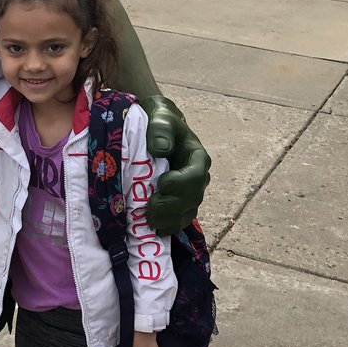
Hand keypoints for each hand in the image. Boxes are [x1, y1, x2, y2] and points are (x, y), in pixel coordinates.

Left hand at [139, 95, 210, 235]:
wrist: (155, 128)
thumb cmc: (159, 121)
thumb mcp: (160, 117)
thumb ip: (161, 129)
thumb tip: (160, 149)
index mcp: (197, 158)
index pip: (196, 176)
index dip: (181, 184)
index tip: (162, 184)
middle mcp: (197, 177)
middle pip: (192, 199)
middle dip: (171, 207)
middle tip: (150, 209)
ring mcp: (189, 192)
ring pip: (186, 213)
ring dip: (169, 220)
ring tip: (150, 221)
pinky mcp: (178, 202)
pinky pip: (179, 219)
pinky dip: (168, 227)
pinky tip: (154, 230)